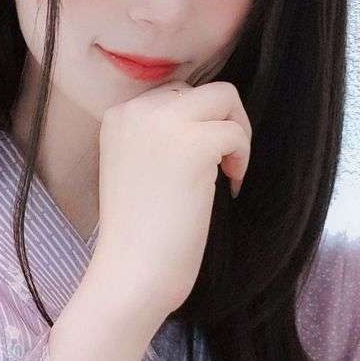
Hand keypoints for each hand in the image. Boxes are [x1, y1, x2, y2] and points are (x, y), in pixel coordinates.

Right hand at [88, 79, 251, 322]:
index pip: (174, 94)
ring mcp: (163, 124)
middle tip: (218, 167)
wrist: (132, 271)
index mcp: (117, 116)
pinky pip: (237, 132)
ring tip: (226, 172)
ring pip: (224, 97)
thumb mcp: (136, 165)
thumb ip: (158, 135)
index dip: (195, 124)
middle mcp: (135, 110)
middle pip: (201, 90)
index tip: (194, 165)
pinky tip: (230, 188)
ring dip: (235, 133)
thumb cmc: (139, 232)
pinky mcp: (193, 144)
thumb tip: (209, 114)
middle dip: (219, 123)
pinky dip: (242, 160)